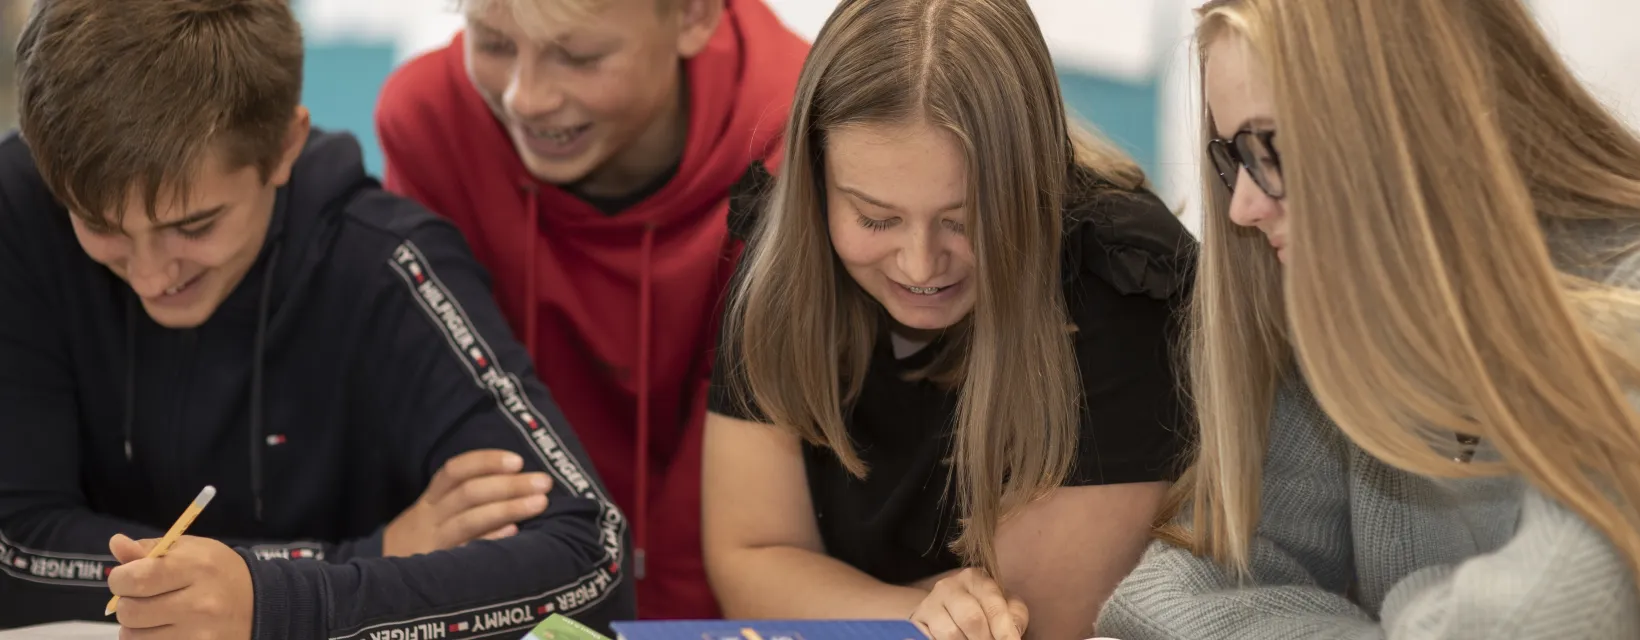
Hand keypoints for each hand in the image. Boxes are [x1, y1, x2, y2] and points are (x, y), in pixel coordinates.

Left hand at [107, 534, 252, 638]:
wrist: (257, 604)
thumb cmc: (218, 571)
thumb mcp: (191, 550)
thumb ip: (150, 549)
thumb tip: (116, 543)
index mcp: (196, 568)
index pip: (135, 579)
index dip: (120, 578)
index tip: (127, 577)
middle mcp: (198, 603)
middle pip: (130, 611)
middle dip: (127, 603)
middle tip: (142, 597)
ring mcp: (198, 633)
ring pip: (133, 636)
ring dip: (135, 625)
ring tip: (152, 614)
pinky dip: (147, 638)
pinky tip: (162, 628)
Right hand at [383, 449, 552, 556]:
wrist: (376, 581)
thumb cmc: (422, 540)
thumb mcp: (433, 514)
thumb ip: (464, 497)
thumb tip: (516, 480)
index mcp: (430, 500)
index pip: (455, 471)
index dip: (486, 461)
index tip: (517, 461)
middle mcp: (430, 518)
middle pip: (469, 493)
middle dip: (510, 485)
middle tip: (544, 482)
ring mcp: (434, 543)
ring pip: (470, 520)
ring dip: (508, 508)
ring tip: (540, 503)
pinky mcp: (437, 568)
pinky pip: (465, 551)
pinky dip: (490, 539)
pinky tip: (513, 534)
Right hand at [910, 568, 1029, 639]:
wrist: (944, 609)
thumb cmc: (982, 608)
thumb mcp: (1003, 606)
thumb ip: (1014, 615)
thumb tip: (1013, 633)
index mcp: (975, 578)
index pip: (993, 605)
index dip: (1005, 630)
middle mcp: (949, 586)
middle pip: (972, 619)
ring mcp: (930, 603)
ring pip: (951, 634)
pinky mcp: (917, 620)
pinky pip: (931, 638)